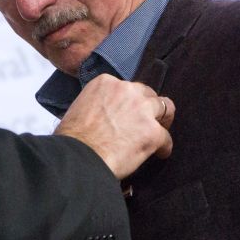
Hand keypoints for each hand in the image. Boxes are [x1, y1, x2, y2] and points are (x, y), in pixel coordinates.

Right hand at [54, 74, 173, 179]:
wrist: (78, 156)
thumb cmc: (72, 138)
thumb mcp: (79, 107)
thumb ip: (97, 104)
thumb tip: (101, 116)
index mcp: (106, 83)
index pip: (127, 87)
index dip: (129, 101)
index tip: (128, 112)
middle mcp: (127, 90)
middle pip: (148, 94)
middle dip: (148, 107)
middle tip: (145, 122)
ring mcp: (142, 110)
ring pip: (165, 108)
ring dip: (161, 121)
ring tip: (159, 133)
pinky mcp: (152, 132)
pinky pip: (166, 138)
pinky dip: (163, 146)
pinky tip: (159, 153)